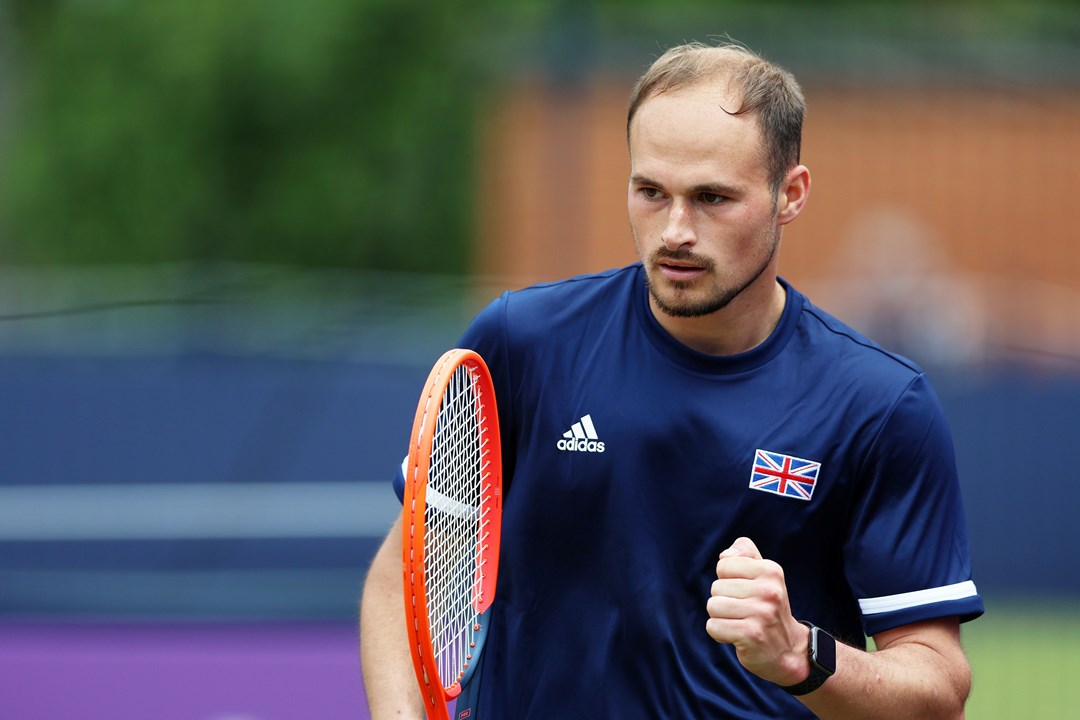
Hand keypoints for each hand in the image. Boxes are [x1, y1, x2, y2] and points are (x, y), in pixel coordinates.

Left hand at [706, 537, 809, 685]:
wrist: (788, 650)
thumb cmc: (767, 607)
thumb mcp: (764, 575)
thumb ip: (746, 553)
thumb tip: (725, 555)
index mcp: (771, 571)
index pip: (724, 565)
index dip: (727, 580)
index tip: (745, 592)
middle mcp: (769, 591)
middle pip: (716, 587)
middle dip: (724, 600)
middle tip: (744, 611)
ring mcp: (761, 613)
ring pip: (713, 606)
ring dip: (721, 618)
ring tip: (740, 622)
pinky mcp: (751, 635)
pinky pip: (713, 627)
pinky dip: (720, 633)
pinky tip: (738, 636)